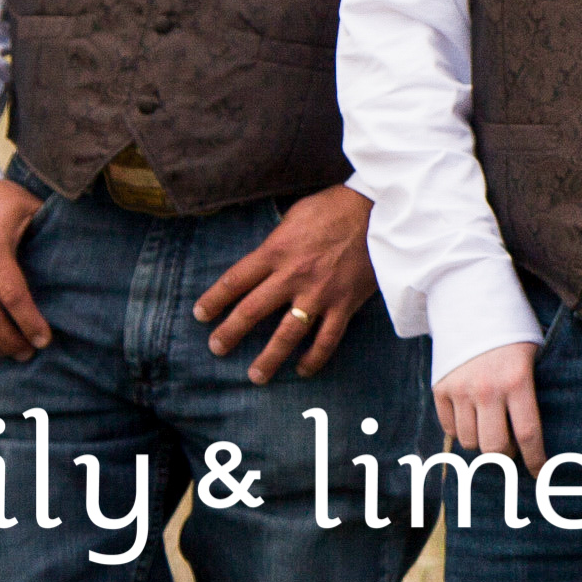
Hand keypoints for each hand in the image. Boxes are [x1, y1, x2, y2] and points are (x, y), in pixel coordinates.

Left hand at [195, 184, 378, 383]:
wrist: (380, 210)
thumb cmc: (335, 206)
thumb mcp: (295, 214)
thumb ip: (277, 239)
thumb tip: (263, 257)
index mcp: (277, 250)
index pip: (235, 280)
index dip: (214, 300)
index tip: (200, 315)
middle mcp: (293, 275)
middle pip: (253, 311)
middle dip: (230, 333)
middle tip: (217, 348)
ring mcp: (319, 293)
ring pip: (287, 334)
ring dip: (269, 357)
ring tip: (255, 376)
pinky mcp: (344, 304)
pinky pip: (327, 339)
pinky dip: (314, 358)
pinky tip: (302, 370)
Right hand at [434, 341, 545, 470]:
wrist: (470, 298)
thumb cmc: (511, 329)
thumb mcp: (534, 352)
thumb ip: (532, 389)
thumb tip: (537, 432)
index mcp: (517, 380)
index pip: (527, 434)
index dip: (535, 460)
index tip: (539, 474)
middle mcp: (487, 389)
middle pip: (494, 448)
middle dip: (505, 455)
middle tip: (510, 447)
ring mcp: (460, 389)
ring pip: (470, 442)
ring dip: (482, 442)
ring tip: (490, 428)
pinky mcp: (440, 388)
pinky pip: (449, 429)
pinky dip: (460, 431)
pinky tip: (472, 419)